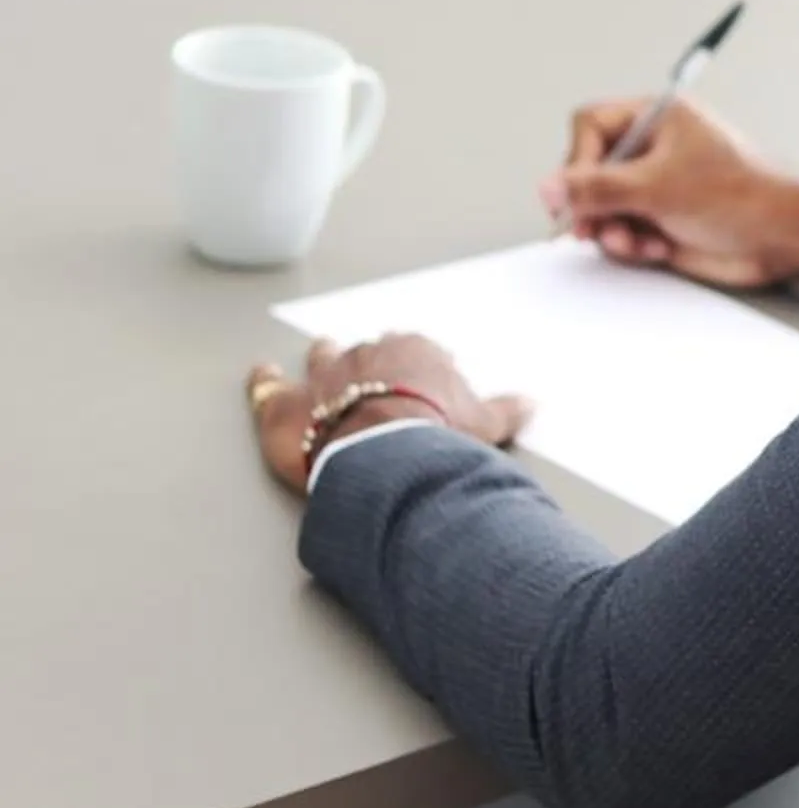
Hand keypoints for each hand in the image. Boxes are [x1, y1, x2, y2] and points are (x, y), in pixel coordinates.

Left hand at [246, 334, 531, 497]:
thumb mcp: (484, 425)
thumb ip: (505, 410)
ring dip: (322, 360)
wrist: (387, 455)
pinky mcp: (287, 405)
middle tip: (374, 374)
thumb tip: (531, 402)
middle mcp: (366, 355)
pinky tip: (259, 373)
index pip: (418, 353)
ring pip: (322, 360)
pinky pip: (269, 387)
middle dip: (371, 363)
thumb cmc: (439, 435)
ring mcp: (324, 377)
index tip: (426, 386)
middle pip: (369, 353)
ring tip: (320, 354)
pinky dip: (263, 381)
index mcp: (414, 352)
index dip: (421, 370)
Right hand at [542, 97, 798, 290]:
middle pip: (589, 169)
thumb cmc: (741, 196)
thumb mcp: (657, 186)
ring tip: (634, 240)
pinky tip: (655, 248)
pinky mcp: (660, 220)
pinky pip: (621, 231)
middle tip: (591, 225)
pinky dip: (630, 244)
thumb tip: (550, 187)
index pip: (590, 125)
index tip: (576, 190)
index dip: (576, 158)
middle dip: (592, 202)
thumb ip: (597, 187)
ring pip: (602, 205)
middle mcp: (653, 149)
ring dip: (612, 229)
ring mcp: (655, 186)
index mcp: (658, 119)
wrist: (781, 238)